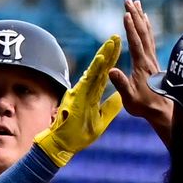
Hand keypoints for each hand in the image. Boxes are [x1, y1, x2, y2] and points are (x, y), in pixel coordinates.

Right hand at [33, 33, 124, 164]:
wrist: (63, 146)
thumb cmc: (78, 135)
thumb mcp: (100, 121)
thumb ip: (109, 108)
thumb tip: (119, 97)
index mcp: (93, 95)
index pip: (105, 74)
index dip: (112, 60)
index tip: (118, 46)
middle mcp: (87, 90)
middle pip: (101, 68)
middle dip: (109, 52)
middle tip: (116, 36)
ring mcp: (81, 92)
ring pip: (95, 70)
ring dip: (104, 55)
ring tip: (112, 41)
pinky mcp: (77, 96)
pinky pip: (88, 80)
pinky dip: (95, 69)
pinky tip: (102, 58)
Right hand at [110, 0, 175, 138]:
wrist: (162, 110)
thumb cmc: (144, 105)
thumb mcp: (129, 98)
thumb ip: (121, 84)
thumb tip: (111, 70)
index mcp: (141, 65)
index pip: (135, 42)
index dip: (130, 28)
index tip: (126, 13)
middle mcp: (148, 58)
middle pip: (142, 32)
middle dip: (135, 15)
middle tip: (129, 0)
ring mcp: (152, 58)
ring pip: (148, 33)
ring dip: (142, 17)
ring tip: (137, 4)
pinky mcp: (153, 60)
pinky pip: (150, 39)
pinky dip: (147, 27)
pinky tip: (145, 21)